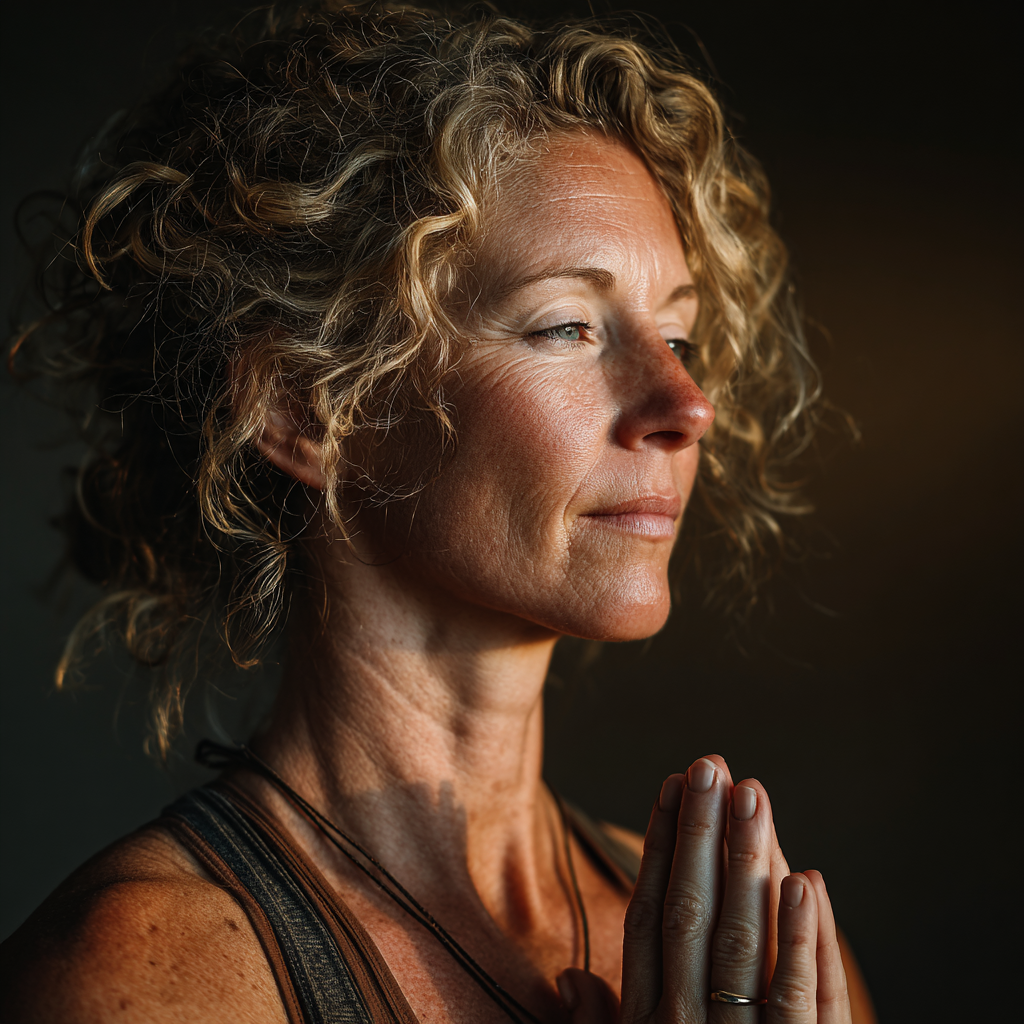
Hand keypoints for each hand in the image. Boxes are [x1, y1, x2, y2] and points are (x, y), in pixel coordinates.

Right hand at [557, 755, 851, 1022]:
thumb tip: (569, 981)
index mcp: (645, 1023)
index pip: (649, 916)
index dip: (660, 847)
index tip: (669, 785)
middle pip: (693, 914)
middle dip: (702, 834)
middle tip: (712, 764)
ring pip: (745, 943)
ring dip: (749, 864)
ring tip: (754, 793)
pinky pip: (801, 1003)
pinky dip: (805, 940)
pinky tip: (805, 881)